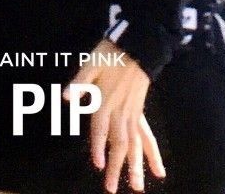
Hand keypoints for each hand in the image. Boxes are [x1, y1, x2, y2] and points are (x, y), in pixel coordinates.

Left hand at [65, 39, 165, 192]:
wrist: (137, 46)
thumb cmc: (111, 53)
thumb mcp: (91, 62)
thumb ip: (79, 82)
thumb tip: (65, 97)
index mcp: (106, 100)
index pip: (101, 128)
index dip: (99, 146)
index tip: (99, 165)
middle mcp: (121, 111)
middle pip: (120, 143)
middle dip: (117, 167)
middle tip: (112, 188)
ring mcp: (132, 113)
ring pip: (136, 145)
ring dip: (136, 167)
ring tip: (138, 188)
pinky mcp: (139, 112)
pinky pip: (148, 137)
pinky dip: (153, 154)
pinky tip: (159, 171)